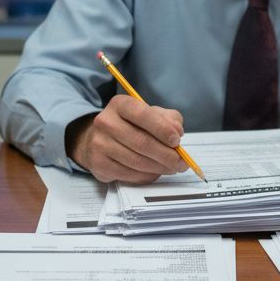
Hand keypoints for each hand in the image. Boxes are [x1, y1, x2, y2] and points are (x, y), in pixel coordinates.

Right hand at [65, 95, 186, 183]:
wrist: (101, 140)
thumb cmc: (131, 126)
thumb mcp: (151, 115)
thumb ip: (168, 119)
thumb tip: (177, 131)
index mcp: (120, 104)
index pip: (142, 114)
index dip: (162, 129)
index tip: (177, 140)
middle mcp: (105, 122)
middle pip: (141, 142)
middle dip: (166, 155)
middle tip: (181, 162)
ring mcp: (99, 143)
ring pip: (136, 161)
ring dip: (159, 167)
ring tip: (172, 168)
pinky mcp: (98, 163)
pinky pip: (128, 174)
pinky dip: (146, 176)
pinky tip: (155, 172)